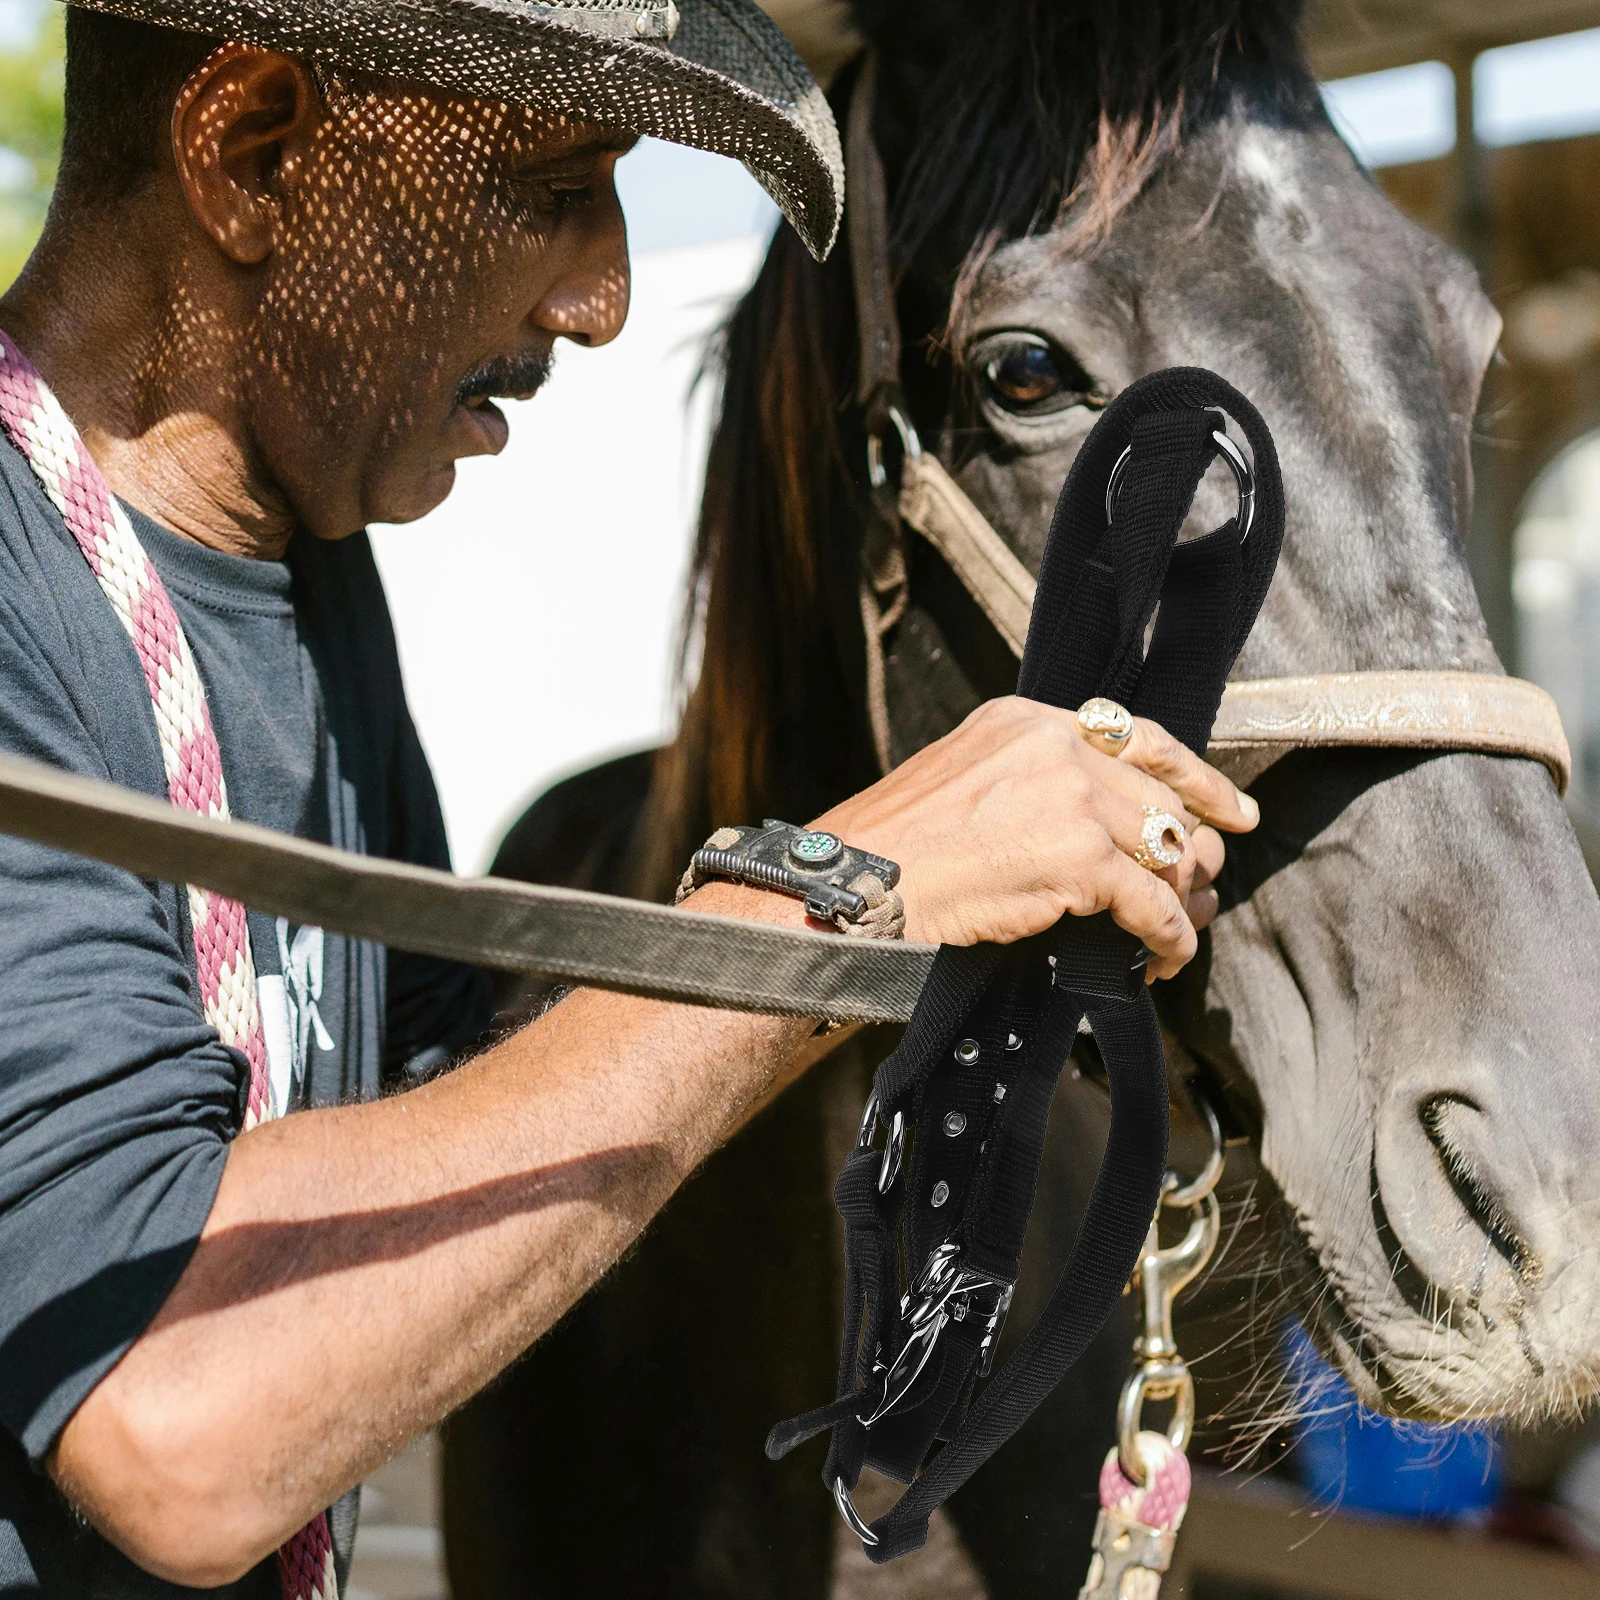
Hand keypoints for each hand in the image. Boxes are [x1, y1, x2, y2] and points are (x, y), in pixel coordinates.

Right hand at [815, 697, 1257, 979]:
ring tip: (1178, 930)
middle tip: (1201, 888)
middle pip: (1163, 796)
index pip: (1138, 738)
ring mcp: (1073, 799)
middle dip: (1191, 850)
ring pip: (1169, 849)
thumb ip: (1026, 784)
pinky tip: (1163, 959)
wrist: (854, 886)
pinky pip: (1154, 904)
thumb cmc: (890, 852)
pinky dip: (1169, 937)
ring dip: (1183, 898)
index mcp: (1026, 721)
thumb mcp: (962, 782)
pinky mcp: (1081, 858)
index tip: (1231, 809)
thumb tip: (1090, 826)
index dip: (1197, 777)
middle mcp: (1056, 747)